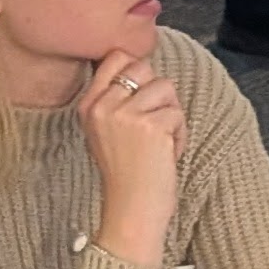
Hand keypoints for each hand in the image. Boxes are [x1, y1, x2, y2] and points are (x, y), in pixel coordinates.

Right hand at [76, 49, 183, 265]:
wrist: (131, 210)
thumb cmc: (126, 174)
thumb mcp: (106, 132)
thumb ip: (116, 100)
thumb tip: (142, 66)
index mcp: (89, 105)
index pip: (116, 57)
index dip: (138, 72)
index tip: (143, 98)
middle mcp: (103, 106)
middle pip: (144, 67)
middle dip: (159, 93)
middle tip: (155, 124)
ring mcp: (125, 115)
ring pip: (166, 88)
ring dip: (171, 115)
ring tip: (160, 142)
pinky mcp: (150, 126)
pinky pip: (177, 114)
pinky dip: (180, 135)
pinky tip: (167, 154)